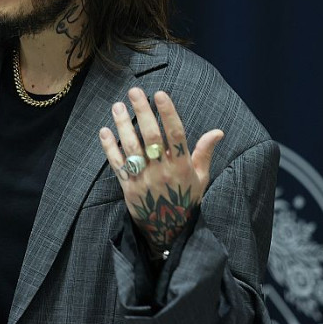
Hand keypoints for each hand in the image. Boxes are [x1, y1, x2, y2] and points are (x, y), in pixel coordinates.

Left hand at [98, 88, 222, 248]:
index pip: (176, 135)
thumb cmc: (186, 200)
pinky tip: (105, 131)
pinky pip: (117, 165)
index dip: (168, 113)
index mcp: (182, 167)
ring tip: (117, 106)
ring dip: (123, 125)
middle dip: (142, 112)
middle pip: (152, 137)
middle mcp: (163, 171)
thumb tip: (218, 131)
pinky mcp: (128, 188)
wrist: (168, 231)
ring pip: (132, 148)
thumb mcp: (201, 178)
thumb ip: (204, 152)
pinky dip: (109, 148)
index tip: (160, 94)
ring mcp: (144, 180)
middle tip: (135, 92)